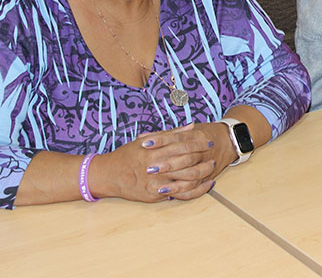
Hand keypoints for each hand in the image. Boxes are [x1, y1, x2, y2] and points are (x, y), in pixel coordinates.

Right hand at [92, 122, 235, 202]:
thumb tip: (191, 126)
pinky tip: (205, 186)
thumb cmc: (127, 155)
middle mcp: (155, 165)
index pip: (181, 144)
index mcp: (154, 149)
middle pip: (186, 161)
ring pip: (185, 178)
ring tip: (212, 169)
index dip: (197, 143)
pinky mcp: (154, 195)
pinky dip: (195, 191)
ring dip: (202, 174)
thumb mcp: (146, 140)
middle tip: (214, 155)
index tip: (208, 141)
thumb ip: (170, 134)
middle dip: (202, 158)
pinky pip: (179, 194)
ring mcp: (155, 182)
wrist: (108, 175)